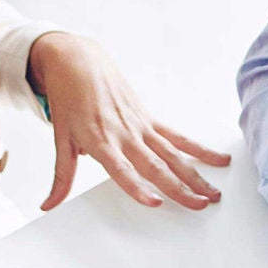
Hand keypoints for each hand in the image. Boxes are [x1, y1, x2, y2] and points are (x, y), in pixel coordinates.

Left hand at [27, 31, 229, 210]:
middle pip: (157, 166)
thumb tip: (48, 205)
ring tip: (214, 193)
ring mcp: (141, 126)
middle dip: (180, 188)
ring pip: (174, 155)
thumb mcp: (60, 139)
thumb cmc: (68, 100)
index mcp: (101, 141)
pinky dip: (199, 150)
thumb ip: (62, 176)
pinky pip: (178, 137)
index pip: (123, 170)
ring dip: (196, 175)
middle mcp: (125, 135)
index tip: (156, 202)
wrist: (78, 62)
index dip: (139, 187)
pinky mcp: (150, 119)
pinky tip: (219, 160)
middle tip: (199, 205)